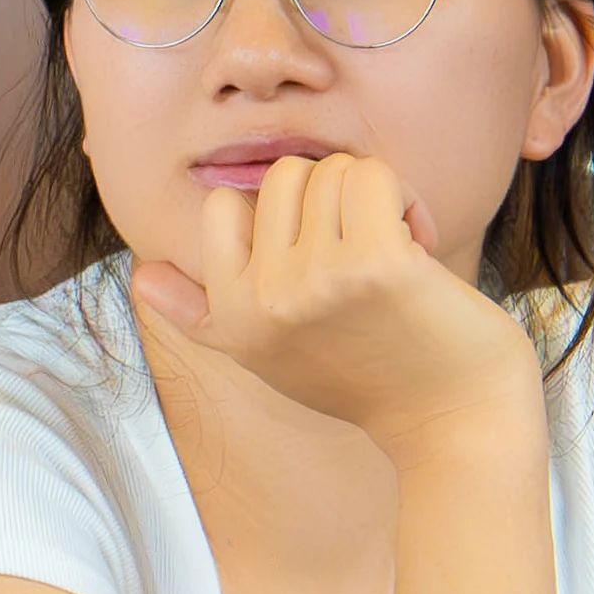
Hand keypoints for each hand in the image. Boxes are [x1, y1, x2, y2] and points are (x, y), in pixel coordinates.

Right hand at [126, 150, 530, 462]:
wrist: (452, 423)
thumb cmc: (366, 382)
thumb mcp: (265, 355)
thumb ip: (202, 314)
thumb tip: (142, 277)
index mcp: (230, 317)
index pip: (223, 206)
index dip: (277, 216)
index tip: (313, 257)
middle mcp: (262, 299)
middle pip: (283, 177)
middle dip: (330, 198)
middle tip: (362, 247)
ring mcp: (317, 279)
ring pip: (332, 170)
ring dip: (374, 198)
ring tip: (393, 248)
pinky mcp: (378, 263)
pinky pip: (375, 176)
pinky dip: (403, 197)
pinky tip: (418, 240)